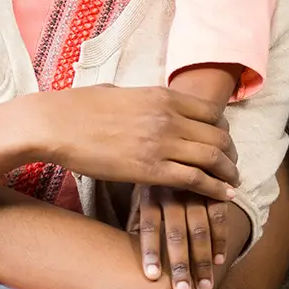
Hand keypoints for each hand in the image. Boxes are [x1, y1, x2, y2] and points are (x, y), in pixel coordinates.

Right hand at [15, 86, 238, 198]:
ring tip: (233, 182)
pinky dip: (214, 188)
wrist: (55, 124)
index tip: (225, 141)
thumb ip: (141, 99)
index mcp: (163, 96)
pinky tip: (223, 195)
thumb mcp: (120, 93)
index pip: (211, 112)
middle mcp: (168, 117)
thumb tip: (143, 100)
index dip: (224, 129)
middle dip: (231, 152)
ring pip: (213, 158)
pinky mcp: (150, 170)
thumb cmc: (79, 108)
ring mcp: (161, 143)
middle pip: (218, 135)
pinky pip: (195, 180)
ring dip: (229, 172)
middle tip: (233, 164)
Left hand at [128, 185, 230, 288]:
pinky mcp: (214, 189)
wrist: (184, 141)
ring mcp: (195, 190)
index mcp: (150, 192)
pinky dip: (221, 240)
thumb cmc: (156, 175)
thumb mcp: (140, 189)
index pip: (149, 225)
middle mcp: (172, 191)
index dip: (150, 250)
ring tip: (204, 287)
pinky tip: (220, 262)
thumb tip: (122, 248)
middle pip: (176, 232)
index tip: (151, 277)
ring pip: (199, 228)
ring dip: (203, 260)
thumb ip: (136, 215)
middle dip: (180, 264)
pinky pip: (219, 217)